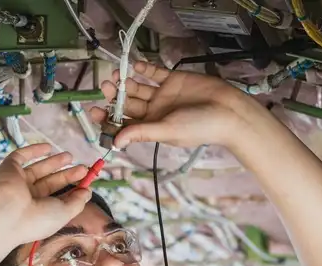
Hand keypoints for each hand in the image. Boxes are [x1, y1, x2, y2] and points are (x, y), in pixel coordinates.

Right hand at [0, 143, 90, 245]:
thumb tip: (88, 192)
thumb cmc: (38, 219)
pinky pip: (21, 157)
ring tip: (70, 156)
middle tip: (82, 168)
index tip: (86, 183)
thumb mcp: (65, 213)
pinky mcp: (9, 168)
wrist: (8, 213)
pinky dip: (34, 151)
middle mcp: (29, 198)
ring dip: (54, 162)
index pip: (58, 199)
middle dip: (66, 175)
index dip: (72, 190)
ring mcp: (18, 183)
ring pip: (38, 169)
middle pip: (50, 182)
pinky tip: (48, 147)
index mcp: (40, 212)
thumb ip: (78, 202)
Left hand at [89, 62, 251, 149]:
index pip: (124, 125)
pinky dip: (144, 69)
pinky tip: (135, 65)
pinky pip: (155, 73)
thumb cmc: (199, 126)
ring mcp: (163, 95)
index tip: (94, 111)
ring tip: (115, 76)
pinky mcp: (173, 80)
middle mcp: (155, 112)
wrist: (227, 110)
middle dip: (114, 97)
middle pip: (128, 104)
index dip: (108, 120)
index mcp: (152, 128)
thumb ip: (141, 132)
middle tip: (105, 88)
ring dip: (125, 82)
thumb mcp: (167, 130)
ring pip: (138, 87)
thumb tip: (115, 143)